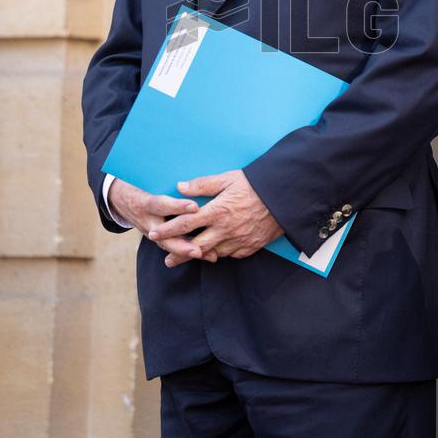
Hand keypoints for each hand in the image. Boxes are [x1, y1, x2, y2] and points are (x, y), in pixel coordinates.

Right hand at [107, 178, 211, 263]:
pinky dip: (190, 250)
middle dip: (182, 245)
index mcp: (145, 203)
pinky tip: (210, 254)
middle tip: (199, 250)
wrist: (119, 197)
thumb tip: (185, 178)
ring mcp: (151, 231)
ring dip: (190, 251)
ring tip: (210, 256)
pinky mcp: (157, 237)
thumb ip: (166, 181)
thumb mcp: (147, 178)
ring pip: (170, 245)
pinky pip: (174, 245)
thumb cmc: (138, 183)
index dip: (177, 206)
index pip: (161, 205)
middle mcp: (147, 221)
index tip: (195, 207)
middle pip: (164, 236)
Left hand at [148, 169, 282, 266]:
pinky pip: (230, 254)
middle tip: (167, 260)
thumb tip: (179, 187)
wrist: (284, 197)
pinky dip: (219, 254)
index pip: (186, 223)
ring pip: (213, 253)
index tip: (154, 234)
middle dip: (179, 253)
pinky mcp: (250, 246)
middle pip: (195, 246)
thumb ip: (202, 185)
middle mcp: (225, 229)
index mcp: (217, 211)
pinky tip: (214, 253)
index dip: (168, 230)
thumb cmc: (255, 184)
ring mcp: (238, 240)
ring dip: (198, 256)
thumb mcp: (228, 178)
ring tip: (187, 259)